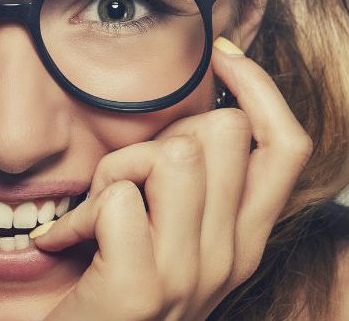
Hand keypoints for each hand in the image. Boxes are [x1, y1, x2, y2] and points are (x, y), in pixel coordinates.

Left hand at [33, 41, 312, 319]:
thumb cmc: (115, 290)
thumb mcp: (174, 239)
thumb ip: (193, 188)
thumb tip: (192, 118)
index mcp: (243, 240)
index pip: (286, 145)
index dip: (261, 90)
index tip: (222, 58)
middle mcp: (229, 257)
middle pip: (221, 134)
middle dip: (159, 139)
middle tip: (120, 182)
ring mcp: (188, 276)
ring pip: (171, 155)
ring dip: (116, 172)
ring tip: (92, 214)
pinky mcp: (137, 289)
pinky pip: (117, 199)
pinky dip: (79, 213)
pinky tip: (61, 242)